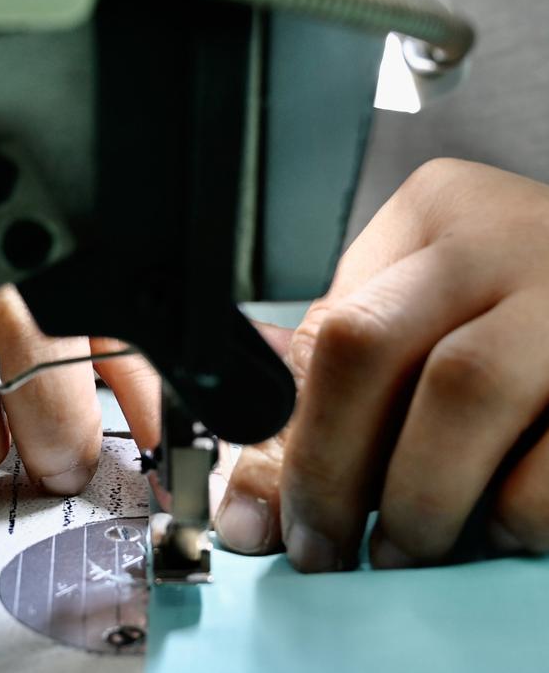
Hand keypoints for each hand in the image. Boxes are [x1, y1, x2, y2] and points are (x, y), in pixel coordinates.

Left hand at [216, 159, 548, 570]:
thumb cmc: (514, 321)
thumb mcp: (421, 319)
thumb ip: (327, 392)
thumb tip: (247, 504)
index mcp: (436, 216)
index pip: (333, 331)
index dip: (294, 444)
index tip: (267, 523)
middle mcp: (508, 237)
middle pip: (375, 346)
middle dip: (334, 471)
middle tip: (327, 550)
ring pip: (468, 390)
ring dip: (423, 497)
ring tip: (412, 546)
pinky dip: (517, 512)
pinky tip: (501, 528)